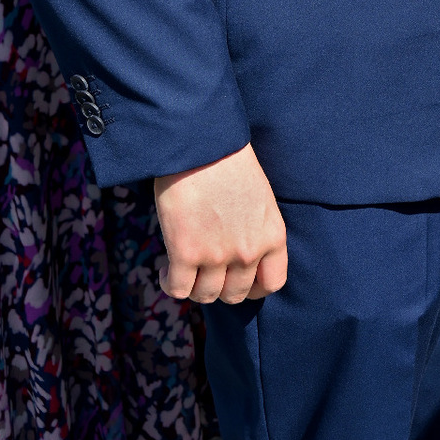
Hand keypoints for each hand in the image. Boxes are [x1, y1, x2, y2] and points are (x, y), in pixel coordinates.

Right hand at [154, 142, 287, 304]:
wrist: (201, 142)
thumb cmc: (228, 162)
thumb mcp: (259, 198)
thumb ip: (254, 230)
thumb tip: (237, 256)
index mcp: (273, 235)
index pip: (272, 283)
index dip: (253, 287)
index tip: (237, 279)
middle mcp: (249, 251)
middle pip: (235, 295)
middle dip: (219, 286)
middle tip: (205, 271)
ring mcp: (217, 255)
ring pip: (206, 296)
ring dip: (193, 286)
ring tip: (183, 267)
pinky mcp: (186, 253)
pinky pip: (179, 290)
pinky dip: (170, 283)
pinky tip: (166, 268)